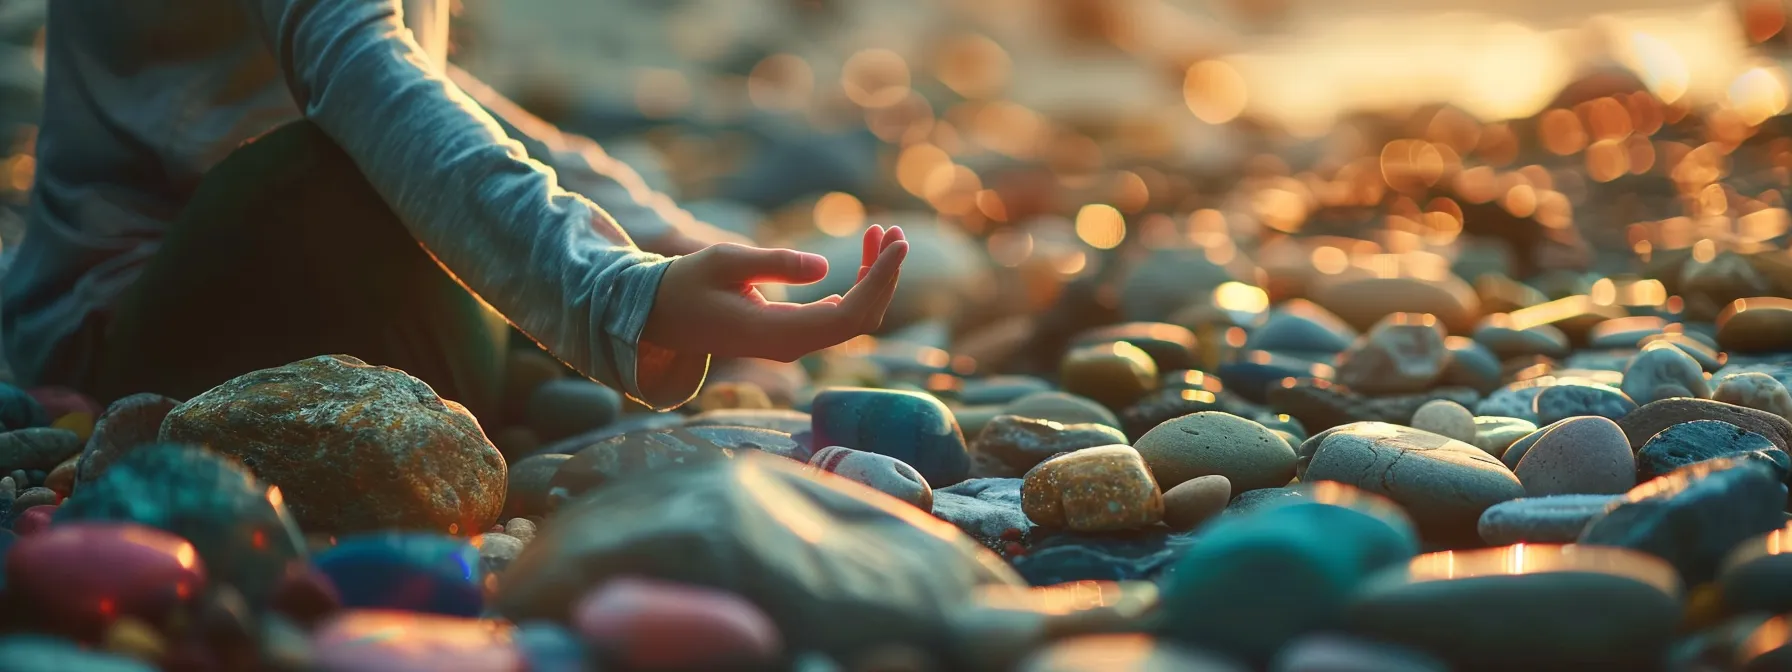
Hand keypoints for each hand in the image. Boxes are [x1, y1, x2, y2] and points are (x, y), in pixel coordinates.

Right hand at [641, 226, 907, 361]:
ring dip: (874, 279)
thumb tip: (822, 267)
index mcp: (776, 333)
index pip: (848, 316)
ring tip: (881, 235)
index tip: (899, 244)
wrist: (660, 316)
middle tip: (894, 232)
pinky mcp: (793, 335)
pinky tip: (865, 259)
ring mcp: (794, 344)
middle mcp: (792, 346)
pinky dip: (858, 287)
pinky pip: (839, 317)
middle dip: (885, 276)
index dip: (880, 280)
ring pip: (853, 319)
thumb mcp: (725, 262)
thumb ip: (774, 264)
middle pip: (860, 319)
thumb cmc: (686, 284)